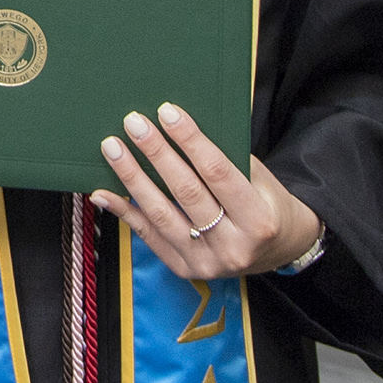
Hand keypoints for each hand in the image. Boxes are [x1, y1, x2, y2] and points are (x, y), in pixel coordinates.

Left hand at [92, 102, 323, 277]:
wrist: (279, 251)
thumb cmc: (266, 204)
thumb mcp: (260, 179)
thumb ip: (226, 158)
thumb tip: (177, 126)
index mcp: (258, 220)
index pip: (218, 172)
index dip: (190, 140)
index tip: (167, 112)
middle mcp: (233, 247)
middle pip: (186, 192)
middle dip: (156, 153)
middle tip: (133, 123)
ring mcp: (207, 263)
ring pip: (161, 215)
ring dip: (132, 178)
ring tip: (113, 148)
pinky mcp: (185, 270)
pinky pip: (148, 236)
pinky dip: (123, 211)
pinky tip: (103, 191)